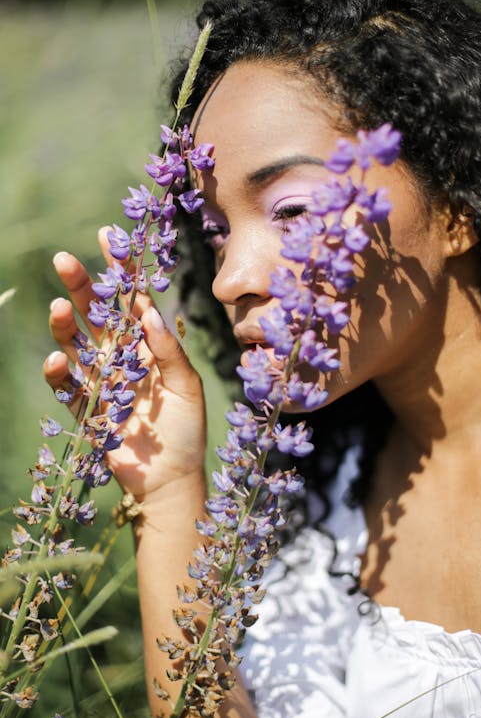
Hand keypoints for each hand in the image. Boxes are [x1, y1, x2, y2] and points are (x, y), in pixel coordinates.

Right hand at [43, 228, 206, 503]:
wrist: (170, 479)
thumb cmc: (186, 431)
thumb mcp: (187, 386)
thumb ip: (168, 351)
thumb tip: (149, 312)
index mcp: (149, 347)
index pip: (131, 301)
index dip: (120, 271)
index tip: (107, 238)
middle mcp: (122, 358)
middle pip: (96, 315)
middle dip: (82, 287)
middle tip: (64, 261)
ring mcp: (101, 382)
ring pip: (76, 344)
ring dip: (66, 325)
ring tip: (60, 307)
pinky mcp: (85, 408)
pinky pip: (66, 385)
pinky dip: (59, 372)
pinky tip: (57, 359)